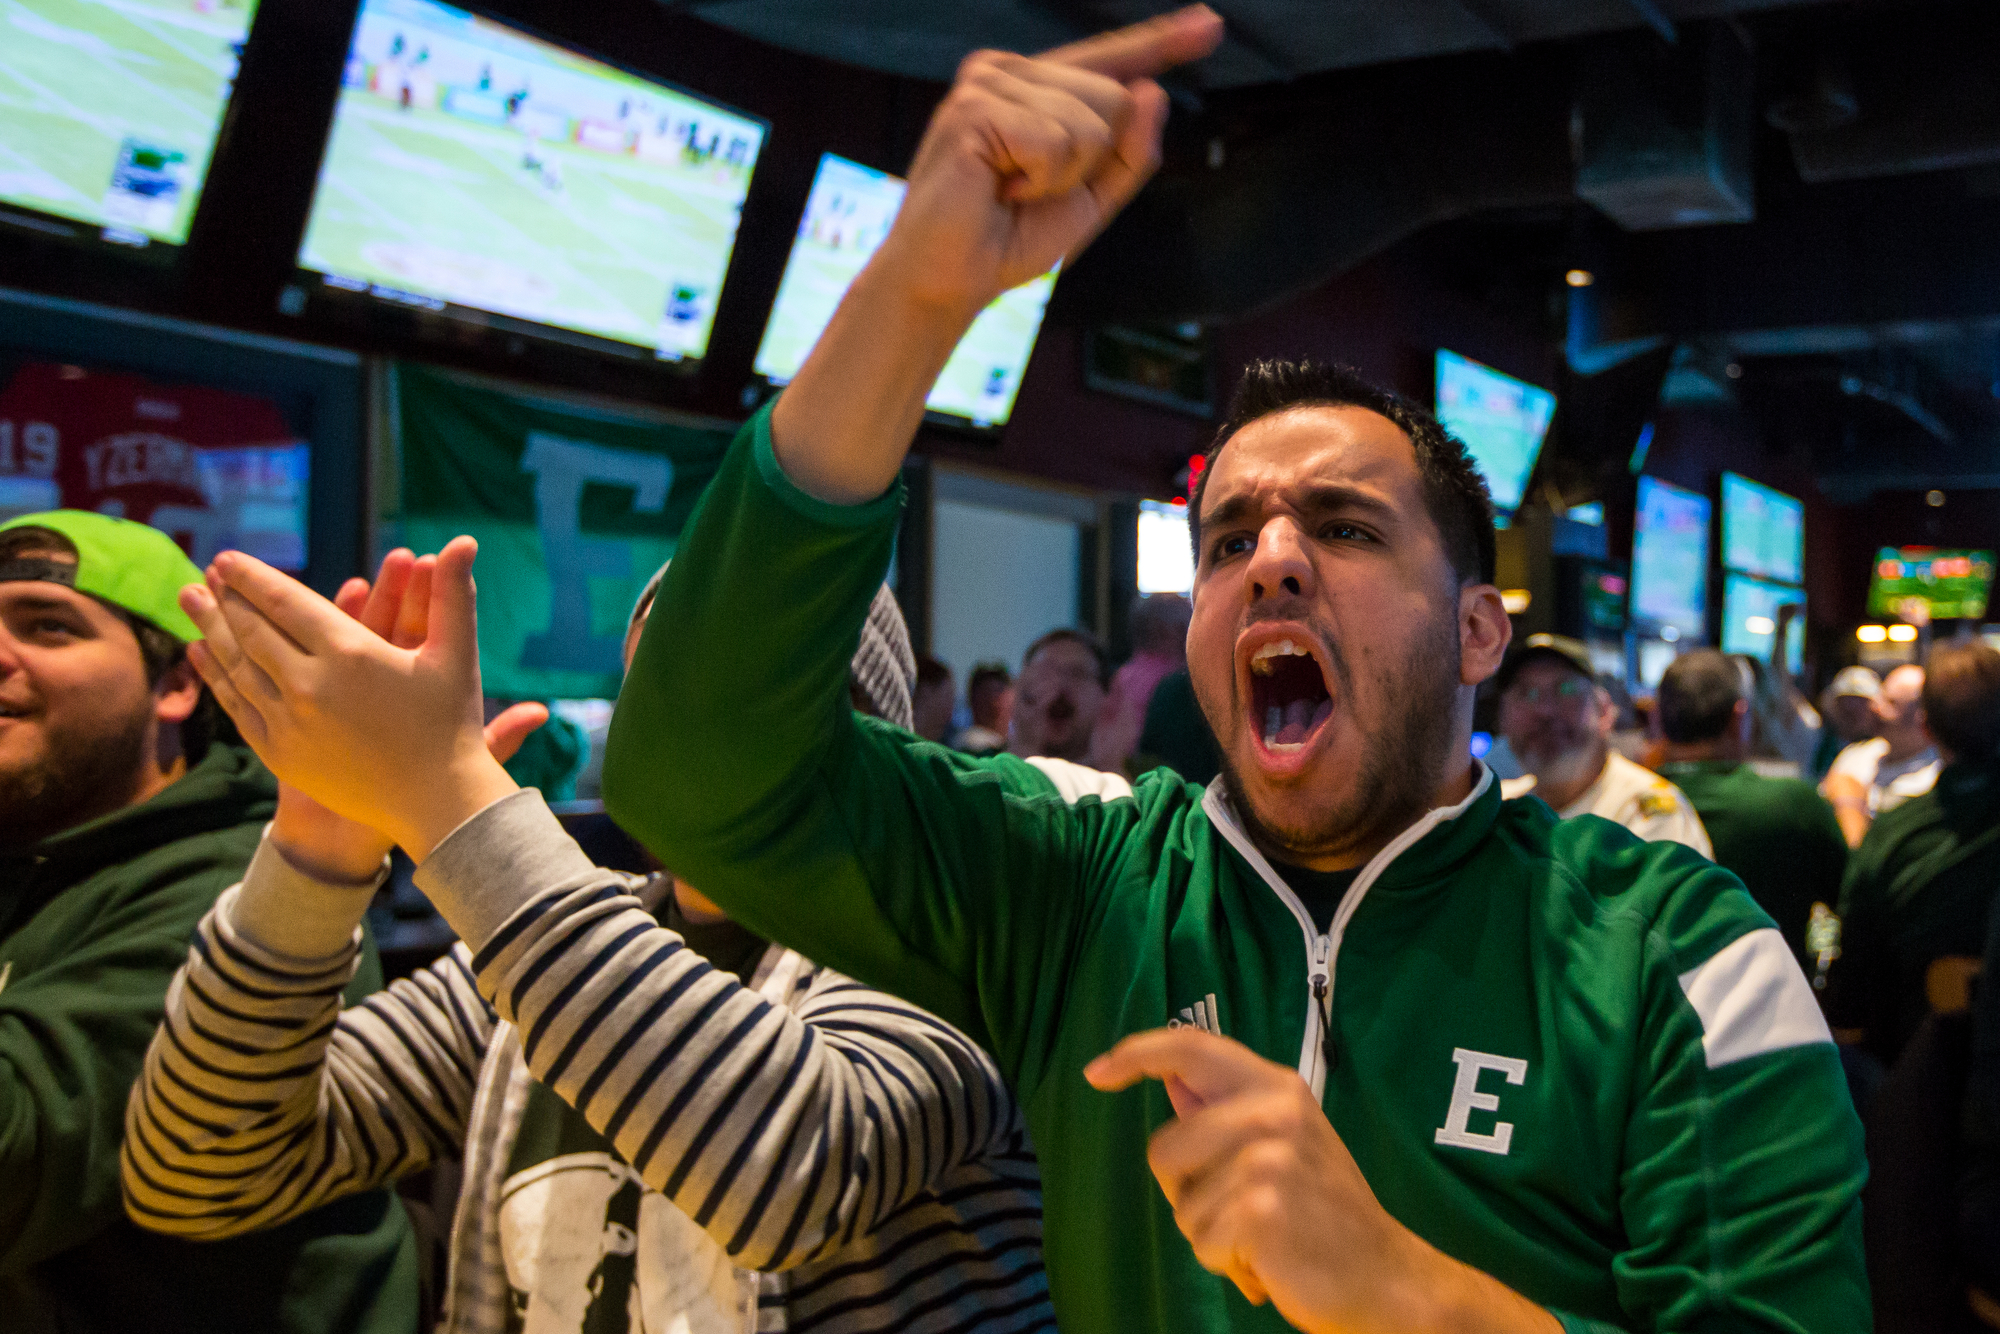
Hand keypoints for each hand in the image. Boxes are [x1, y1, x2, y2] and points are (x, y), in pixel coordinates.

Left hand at [181, 537, 523, 861]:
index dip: (253, 578)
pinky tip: (202, 654)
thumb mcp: (455, 655)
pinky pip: (238, 706)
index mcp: (351, 653)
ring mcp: (290, 722)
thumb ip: (451, 594)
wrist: (436, 803)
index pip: (286, 603)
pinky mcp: (281, 754)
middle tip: (204, 575)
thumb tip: (464, 540)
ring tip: (190, 601)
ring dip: (210, 630)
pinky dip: (216, 676)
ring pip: (237, 666)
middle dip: (224, 598)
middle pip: (253, 631)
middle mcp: (310, 684)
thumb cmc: (452, 724)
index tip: (227, 558)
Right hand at [881, 6, 1221, 314]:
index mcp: (1036, 87)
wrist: (951, 278)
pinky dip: (1042, 179)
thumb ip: (1130, 152)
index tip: (1211, 25)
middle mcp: (1010, 71)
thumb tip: (1153, 91)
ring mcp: (988, 82)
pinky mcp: (974, 106)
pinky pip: (1056, 140)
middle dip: (1092, 161)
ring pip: (1091, 119)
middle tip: (1032, 190)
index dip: (1163, 41)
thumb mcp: (1090, 199)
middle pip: (1116, 95)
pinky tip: (999, 189)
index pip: (1111, 58)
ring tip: (1012, 191)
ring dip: (1063, 176)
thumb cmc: (1010, 239)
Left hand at [1086, 1028, 1556, 1333]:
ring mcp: (1267, 1158)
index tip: (1095, 1072)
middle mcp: (1272, 1111)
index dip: (1135, 1053)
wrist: (1386, 1278)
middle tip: (1242, 1213)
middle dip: (1186, 1193)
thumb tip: (1170, 1078)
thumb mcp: (1286, 1143)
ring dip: (1210, 1236)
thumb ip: (1226, 1111)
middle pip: (1164, 1148)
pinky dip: (1227, 1265)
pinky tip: (1270, 1262)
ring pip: (1181, 1204)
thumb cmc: (1326, 1215)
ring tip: (1264, 1238)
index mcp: (1276, 1087)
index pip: (1190, 1047)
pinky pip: (1201, 1242)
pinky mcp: (1261, 1208)